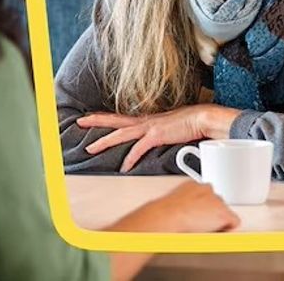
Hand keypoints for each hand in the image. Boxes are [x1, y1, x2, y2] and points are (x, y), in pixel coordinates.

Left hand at [77, 104, 238, 172]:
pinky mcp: (156, 135)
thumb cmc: (190, 123)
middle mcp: (145, 121)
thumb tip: (157, 136)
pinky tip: (123, 167)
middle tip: (80, 122)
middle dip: (96, 121)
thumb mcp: (171, 127)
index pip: (122, 118)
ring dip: (104, 141)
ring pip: (121, 134)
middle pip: (115, 121)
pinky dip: (130, 158)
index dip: (106, 117)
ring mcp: (150, 127)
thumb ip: (161, 132)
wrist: (203, 119)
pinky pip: (139, 149)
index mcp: (148, 120)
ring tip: (90, 147)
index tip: (92, 116)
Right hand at [110, 180, 239, 232]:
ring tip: (203, 230)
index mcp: (192, 185)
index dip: (201, 209)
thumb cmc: (163, 214)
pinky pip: (233, 223)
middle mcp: (206, 189)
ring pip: (224, 213)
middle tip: (199, 226)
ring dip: (216, 221)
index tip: (196, 217)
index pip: (205, 196)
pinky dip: (226, 229)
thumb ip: (178, 205)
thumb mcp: (169, 204)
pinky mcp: (224, 213)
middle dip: (210, 214)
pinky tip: (214, 233)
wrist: (167, 217)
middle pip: (216, 203)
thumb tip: (173, 214)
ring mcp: (217, 201)